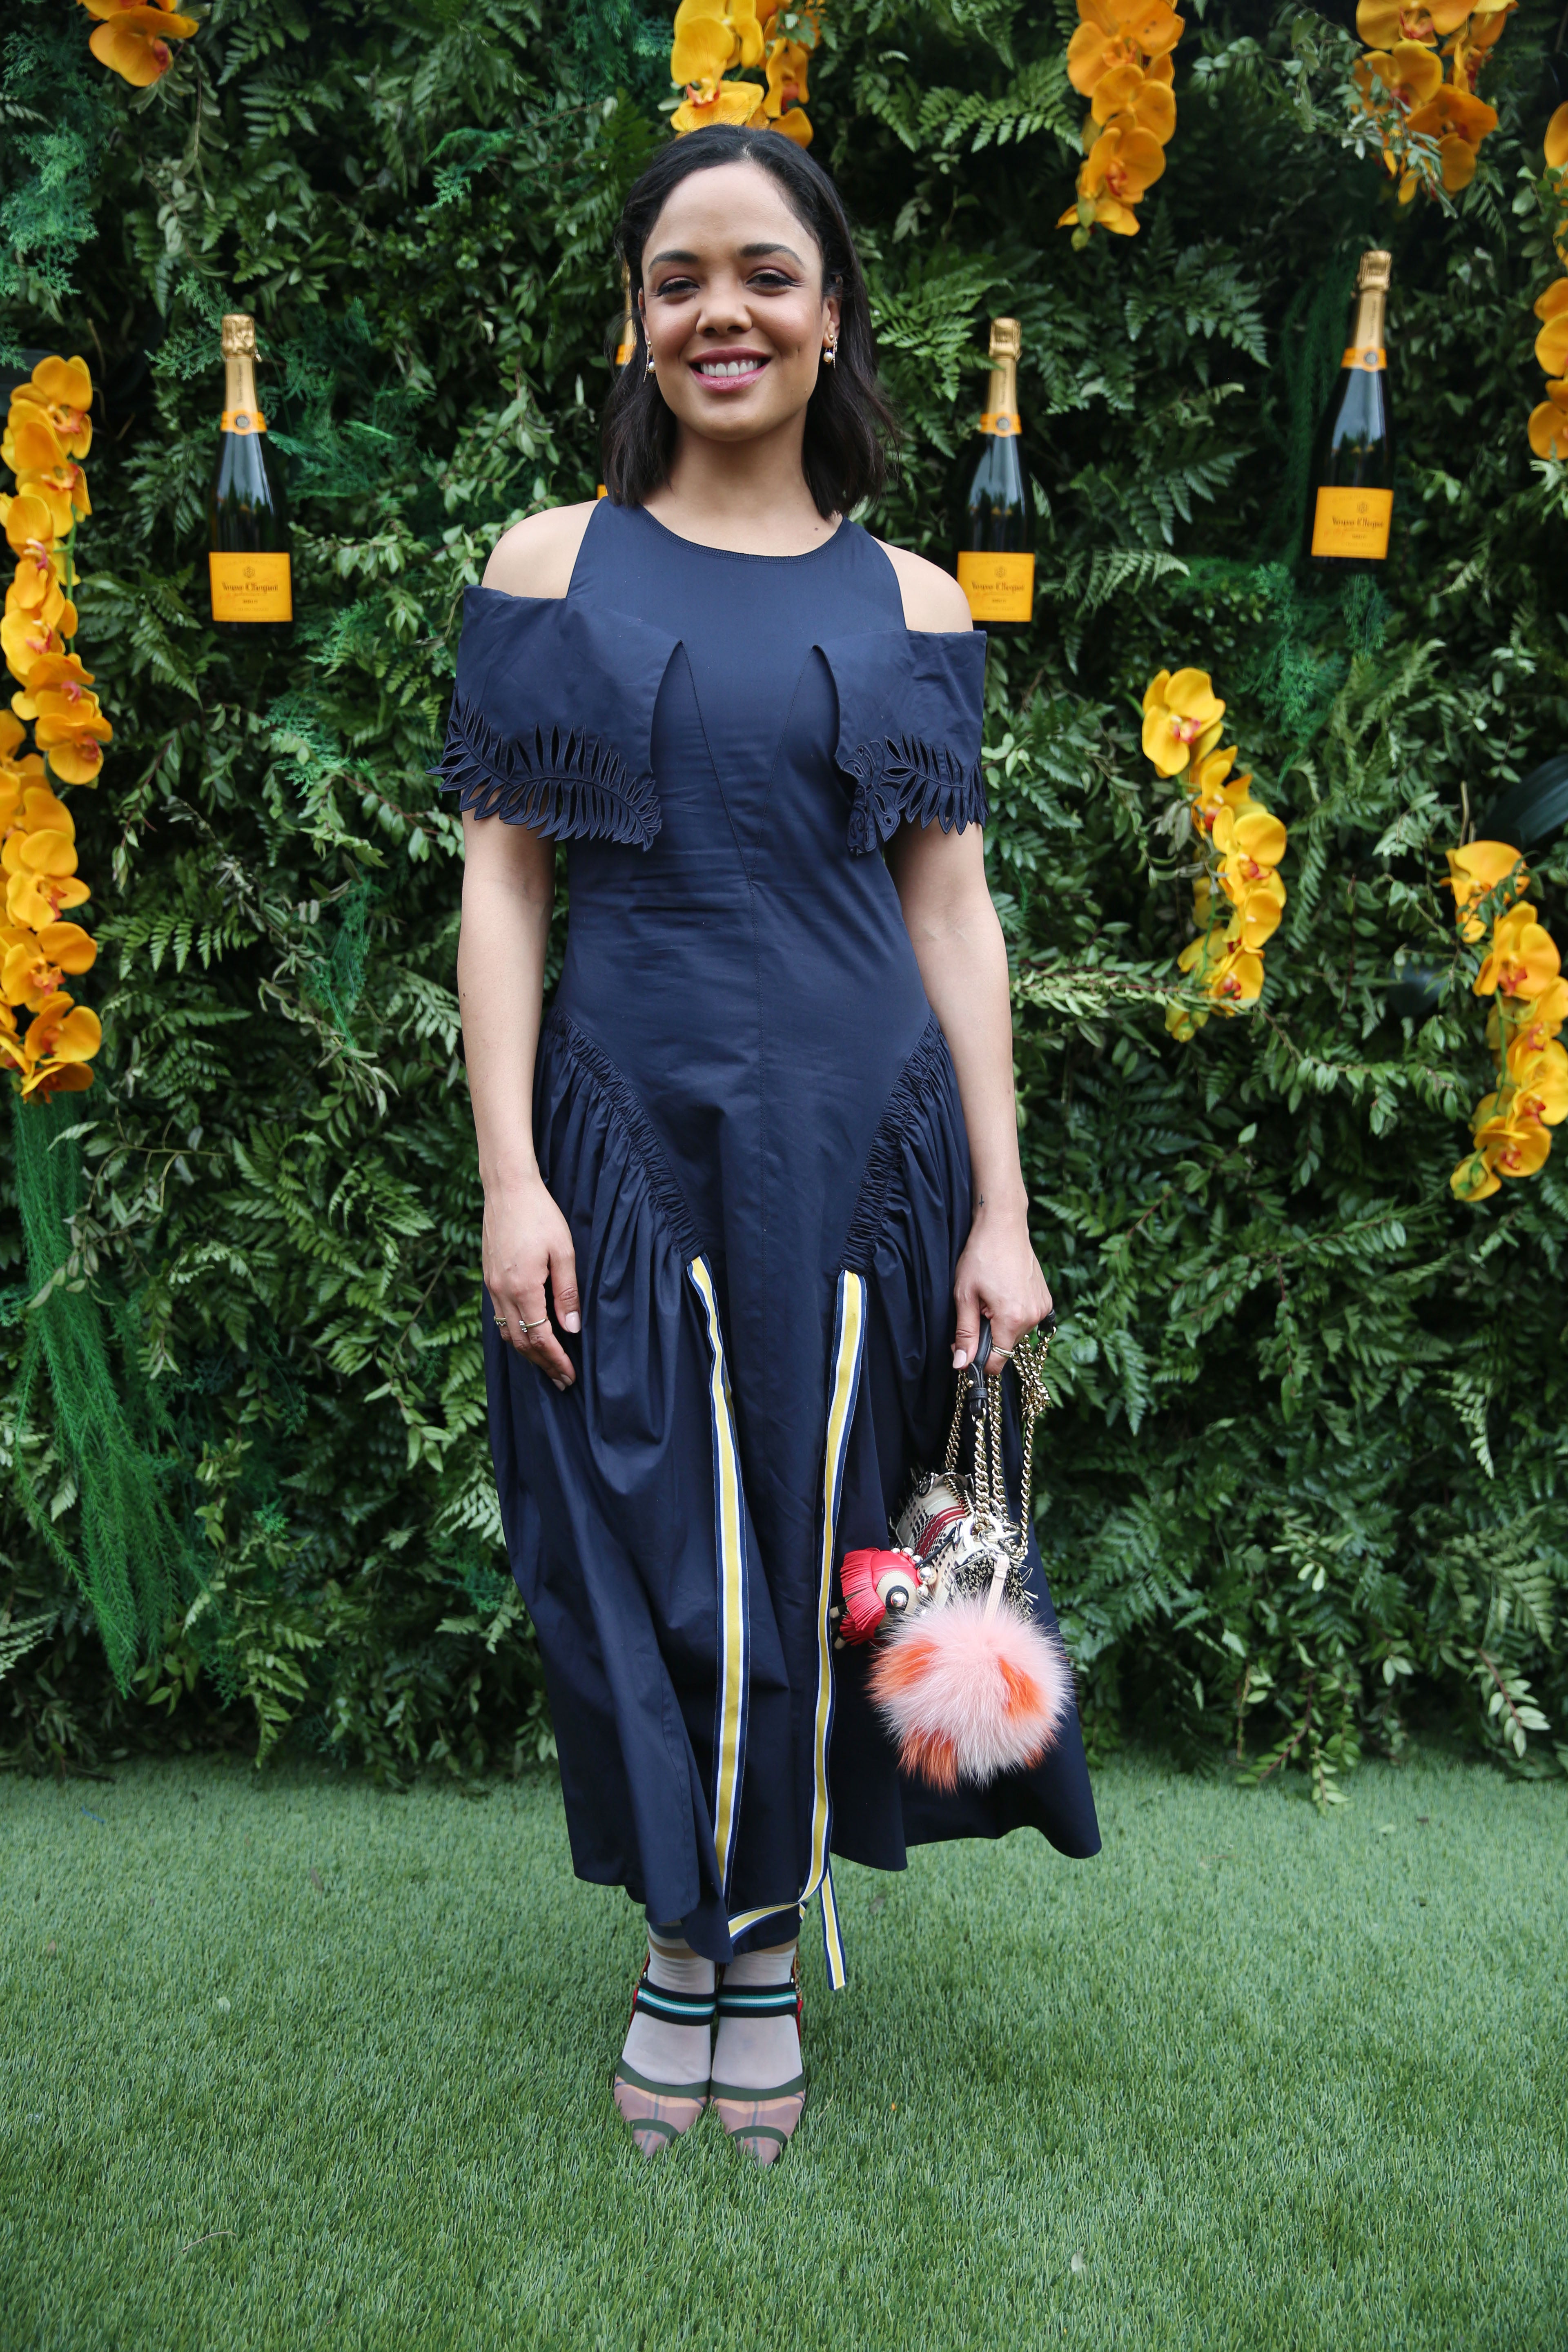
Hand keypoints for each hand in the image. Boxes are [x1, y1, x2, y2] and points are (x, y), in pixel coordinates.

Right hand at [483, 1173, 579, 1389]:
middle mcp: (501, 1291)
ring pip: (507, 1332)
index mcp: (522, 1287)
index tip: (570, 1376)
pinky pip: (499, 1316)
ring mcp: (491, 1285)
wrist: (507, 1189)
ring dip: (527, 1352)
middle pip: (520, 1342)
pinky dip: (515, 1333)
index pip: (540, 1337)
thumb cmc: (540, 1215)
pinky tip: (529, 1334)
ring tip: (547, 1364)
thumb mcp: (563, 1251)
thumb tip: (572, 1328)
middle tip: (562, 1380)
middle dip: (543, 1364)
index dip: (556, 1360)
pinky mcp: (488, 1277)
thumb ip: (567, 1292)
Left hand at [952, 1197, 1051, 1374]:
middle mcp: (1033, 1317)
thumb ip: (964, 1333)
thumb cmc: (981, 1256)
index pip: (997, 1363)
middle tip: (975, 1310)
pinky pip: (1027, 1320)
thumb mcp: (964, 1296)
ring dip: (1001, 1325)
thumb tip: (961, 1364)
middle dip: (987, 1338)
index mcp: (1012, 1319)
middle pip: (1006, 1347)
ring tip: (991, 1297)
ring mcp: (1042, 1308)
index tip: (964, 1346)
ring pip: (1016, 1334)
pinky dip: (1013, 1314)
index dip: (977, 1360)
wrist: (1003, 1226)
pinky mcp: (1046, 1300)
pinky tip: (1004, 1294)